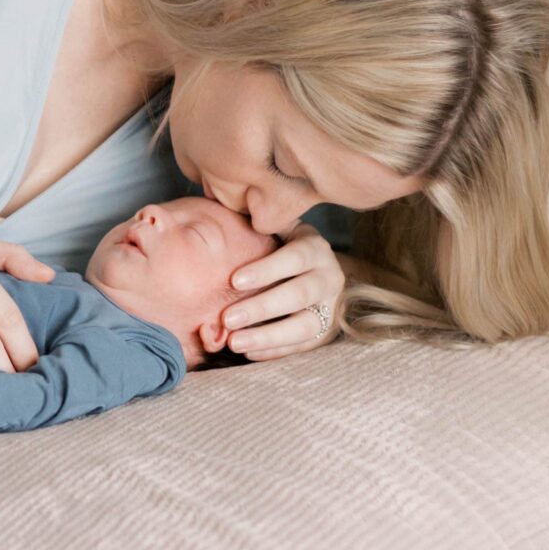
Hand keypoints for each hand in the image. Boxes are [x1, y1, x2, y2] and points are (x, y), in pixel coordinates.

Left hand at [218, 224, 345, 358]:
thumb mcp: (276, 228)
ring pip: (304, 326)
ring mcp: (329, 307)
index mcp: (314, 247)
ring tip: (234, 344)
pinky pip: (302, 346)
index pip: (294, 257)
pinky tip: (248, 352)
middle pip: (299, 294)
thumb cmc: (281, 246)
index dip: (266, 269)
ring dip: (268, 337)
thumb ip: (255, 219)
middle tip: (226, 318)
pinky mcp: (324, 331)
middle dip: (262, 308)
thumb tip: (219, 197)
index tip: (234, 281)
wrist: (318, 272)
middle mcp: (327, 276)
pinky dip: (275, 350)